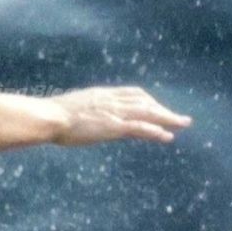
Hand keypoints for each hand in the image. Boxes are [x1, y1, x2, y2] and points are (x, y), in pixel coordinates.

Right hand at [50, 86, 191, 145]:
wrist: (48, 117)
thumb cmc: (48, 117)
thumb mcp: (67, 111)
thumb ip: (78, 113)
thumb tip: (71, 119)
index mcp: (101, 95)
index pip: (131, 93)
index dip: (147, 101)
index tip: (157, 107)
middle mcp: (111, 100)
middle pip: (144, 101)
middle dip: (163, 109)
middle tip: (179, 118)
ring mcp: (113, 112)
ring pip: (147, 112)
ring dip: (167, 118)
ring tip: (183, 124)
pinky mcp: (113, 126)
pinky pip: (139, 127)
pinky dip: (155, 131)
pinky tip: (167, 136)